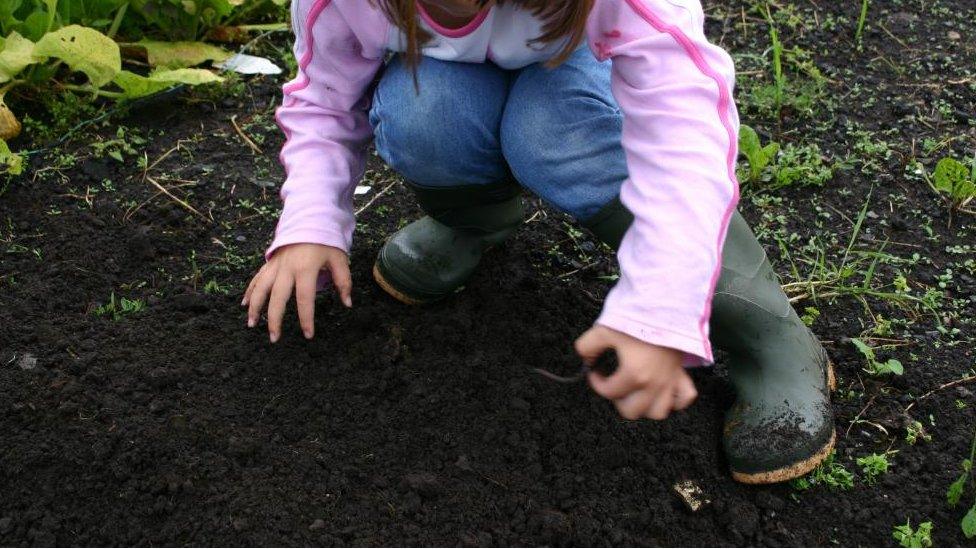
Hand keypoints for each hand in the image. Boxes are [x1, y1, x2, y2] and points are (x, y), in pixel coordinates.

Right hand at [242, 243, 350, 342]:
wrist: (309, 218)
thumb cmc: (326, 240)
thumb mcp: (339, 258)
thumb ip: (343, 281)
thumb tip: (347, 303)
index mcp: (305, 269)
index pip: (305, 299)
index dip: (306, 319)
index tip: (308, 335)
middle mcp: (287, 269)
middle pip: (277, 298)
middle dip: (274, 320)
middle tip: (274, 338)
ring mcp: (276, 265)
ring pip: (261, 288)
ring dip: (255, 307)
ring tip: (252, 325)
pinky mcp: (270, 262)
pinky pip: (257, 278)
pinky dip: (250, 291)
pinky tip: (244, 304)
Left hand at [575, 325, 696, 419]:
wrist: (667, 305)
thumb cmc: (638, 317)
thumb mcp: (604, 330)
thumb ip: (587, 346)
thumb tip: (585, 359)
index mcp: (634, 375)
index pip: (609, 392)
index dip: (596, 383)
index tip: (594, 372)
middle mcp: (654, 384)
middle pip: (632, 411)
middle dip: (618, 400)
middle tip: (614, 384)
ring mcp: (670, 381)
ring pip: (658, 411)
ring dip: (644, 406)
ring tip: (636, 392)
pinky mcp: (682, 373)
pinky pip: (684, 398)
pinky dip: (674, 400)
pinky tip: (662, 391)